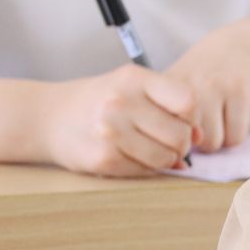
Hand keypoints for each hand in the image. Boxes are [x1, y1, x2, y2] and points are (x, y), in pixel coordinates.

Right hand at [39, 64, 198, 176]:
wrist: (48, 117)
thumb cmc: (100, 100)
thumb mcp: (132, 87)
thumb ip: (168, 104)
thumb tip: (201, 137)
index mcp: (134, 79)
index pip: (188, 101)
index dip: (192, 117)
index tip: (183, 121)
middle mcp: (121, 103)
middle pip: (180, 135)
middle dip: (181, 143)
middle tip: (167, 141)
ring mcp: (110, 132)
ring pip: (166, 158)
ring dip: (165, 159)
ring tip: (149, 149)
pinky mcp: (103, 158)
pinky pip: (144, 171)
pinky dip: (145, 168)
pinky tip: (131, 156)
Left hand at [166, 22, 249, 151]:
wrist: (236, 47)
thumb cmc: (200, 76)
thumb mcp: (173, 88)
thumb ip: (166, 120)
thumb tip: (178, 161)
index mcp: (162, 86)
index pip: (160, 135)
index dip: (171, 141)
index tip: (179, 132)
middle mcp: (185, 85)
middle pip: (187, 143)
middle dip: (197, 143)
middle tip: (204, 125)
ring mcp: (213, 86)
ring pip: (213, 143)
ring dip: (218, 140)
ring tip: (218, 122)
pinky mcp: (239, 90)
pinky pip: (236, 136)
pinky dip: (236, 134)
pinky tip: (233, 117)